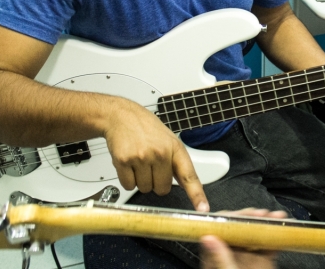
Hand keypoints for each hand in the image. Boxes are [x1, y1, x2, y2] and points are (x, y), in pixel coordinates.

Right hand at [102, 97, 208, 211]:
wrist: (121, 116)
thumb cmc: (146, 128)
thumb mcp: (168, 140)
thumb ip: (175, 161)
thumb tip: (184, 185)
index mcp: (175, 149)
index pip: (189, 175)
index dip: (197, 194)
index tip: (203, 208)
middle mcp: (160, 153)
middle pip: (162, 189)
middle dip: (156, 182)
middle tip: (150, 165)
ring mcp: (142, 157)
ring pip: (145, 189)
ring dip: (141, 180)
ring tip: (138, 161)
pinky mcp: (124, 161)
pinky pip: (129, 185)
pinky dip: (128, 179)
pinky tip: (129, 163)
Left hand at [200, 209, 285, 268]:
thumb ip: (219, 258)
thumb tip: (208, 237)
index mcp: (216, 257)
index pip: (219, 229)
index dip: (230, 217)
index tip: (241, 213)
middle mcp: (231, 253)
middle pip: (240, 227)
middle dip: (252, 217)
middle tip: (262, 213)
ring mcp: (247, 256)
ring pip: (256, 233)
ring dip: (267, 222)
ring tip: (277, 216)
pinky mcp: (262, 261)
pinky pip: (270, 245)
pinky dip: (278, 235)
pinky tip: (283, 227)